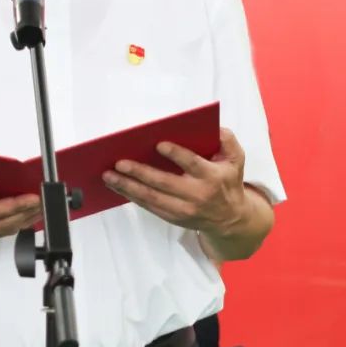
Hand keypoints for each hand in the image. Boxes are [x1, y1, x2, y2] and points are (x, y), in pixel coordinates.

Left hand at [101, 128, 247, 233]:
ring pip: (151, 198)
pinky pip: (149, 207)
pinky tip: (117, 186)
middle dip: (140, 172)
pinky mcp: (173, 218)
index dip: (177, 155)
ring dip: (127, 187)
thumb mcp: (236, 159)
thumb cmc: (228, 182)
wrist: (230, 219)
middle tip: (119, 162)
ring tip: (109, 176)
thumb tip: (213, 128)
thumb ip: (227, 140)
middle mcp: (197, 195)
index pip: (193, 164)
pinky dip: (132, 196)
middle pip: (164, 183)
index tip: (159, 144)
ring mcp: (183, 210)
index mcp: (212, 177)